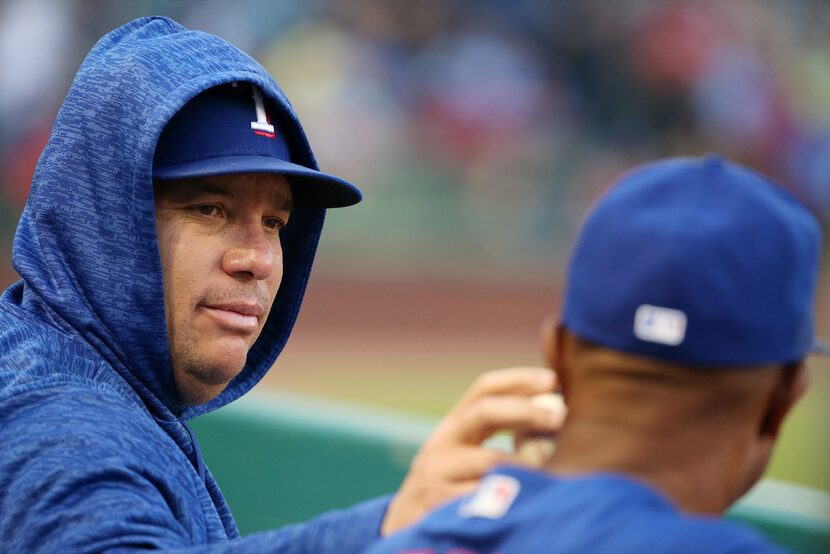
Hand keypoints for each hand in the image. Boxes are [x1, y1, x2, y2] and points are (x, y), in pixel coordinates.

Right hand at [381, 366, 563, 535]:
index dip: (519, 380)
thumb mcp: (466, 452)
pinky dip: (510, 497)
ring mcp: (437, 473)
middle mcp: (442, 443)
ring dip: (526, 462)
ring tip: (552, 469)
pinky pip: (484, 497)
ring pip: (490, 460)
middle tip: (560, 417)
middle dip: (525, 411)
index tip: (553, 380)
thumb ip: (500, 431)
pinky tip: (528, 500)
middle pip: (484, 412)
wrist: (404, 526)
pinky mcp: (439, 504)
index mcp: (454, 425)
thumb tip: (555, 413)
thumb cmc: (451, 485)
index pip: (484, 388)